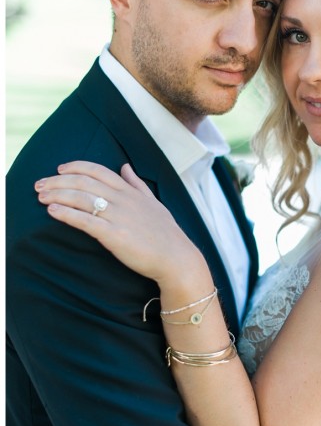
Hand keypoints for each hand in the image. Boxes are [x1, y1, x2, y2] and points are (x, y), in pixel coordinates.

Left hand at [35, 161, 207, 290]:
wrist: (176, 258)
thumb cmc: (166, 233)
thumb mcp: (153, 202)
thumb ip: (137, 184)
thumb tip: (125, 167)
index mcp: (130, 191)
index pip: (98, 171)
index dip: (76, 167)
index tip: (59, 169)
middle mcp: (122, 200)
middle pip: (84, 182)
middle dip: (58, 181)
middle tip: (39, 184)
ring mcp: (118, 217)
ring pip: (81, 198)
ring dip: (57, 194)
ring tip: (40, 196)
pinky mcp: (114, 235)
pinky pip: (85, 220)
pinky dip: (66, 214)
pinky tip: (52, 211)